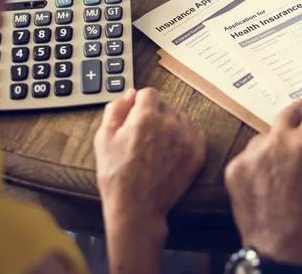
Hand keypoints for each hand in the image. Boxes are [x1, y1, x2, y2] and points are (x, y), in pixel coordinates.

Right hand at [94, 88, 206, 228]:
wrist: (136, 208)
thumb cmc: (116, 175)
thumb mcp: (103, 138)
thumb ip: (116, 109)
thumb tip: (130, 94)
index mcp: (146, 116)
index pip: (149, 93)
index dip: (140, 104)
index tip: (136, 117)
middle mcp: (170, 123)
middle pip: (165, 105)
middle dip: (155, 115)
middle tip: (143, 135)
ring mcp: (186, 138)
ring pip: (181, 118)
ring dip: (171, 125)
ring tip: (158, 145)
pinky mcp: (197, 153)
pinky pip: (195, 134)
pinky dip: (185, 138)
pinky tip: (172, 151)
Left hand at [225, 100, 301, 268]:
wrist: (282, 248)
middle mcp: (277, 142)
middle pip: (287, 115)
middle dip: (297, 112)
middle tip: (301, 110)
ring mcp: (253, 154)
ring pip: (266, 136)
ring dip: (275, 141)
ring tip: (283, 161)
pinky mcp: (235, 167)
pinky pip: (249, 155)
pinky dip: (259, 161)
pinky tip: (267, 177)